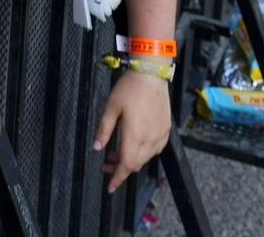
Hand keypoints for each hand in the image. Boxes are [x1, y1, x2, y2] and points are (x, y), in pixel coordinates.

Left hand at [93, 70, 170, 191]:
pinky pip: (155, 149)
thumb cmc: (129, 89)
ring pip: (145, 158)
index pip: (126, 165)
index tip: (110, 187)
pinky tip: (133, 144)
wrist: (151, 75)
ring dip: (130, 160)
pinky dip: (142, 153)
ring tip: (115, 151)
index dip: (117, 178)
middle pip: (135, 164)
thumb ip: (103, 130)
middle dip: (120, 169)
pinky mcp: (166, 130)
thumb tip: (97, 148)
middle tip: (105, 163)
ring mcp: (160, 135)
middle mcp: (150, 139)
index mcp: (134, 136)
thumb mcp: (110, 107)